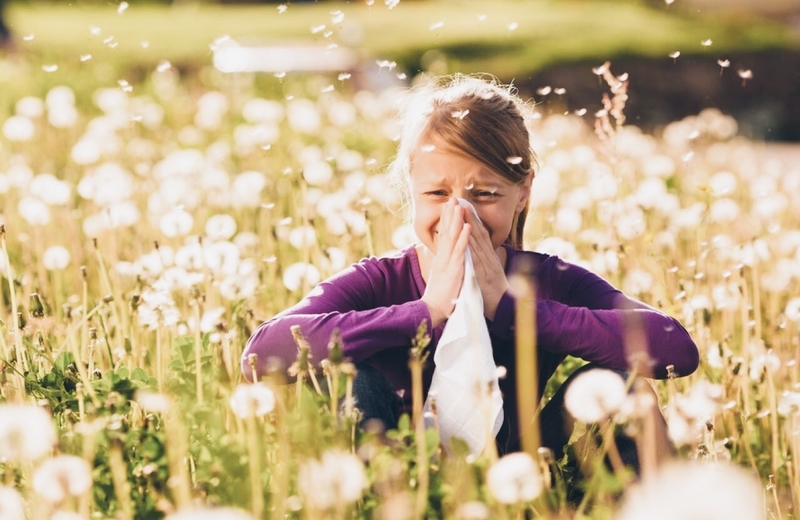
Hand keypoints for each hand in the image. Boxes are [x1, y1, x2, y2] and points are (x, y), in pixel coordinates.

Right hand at [421, 198, 471, 326]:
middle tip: (452, 199)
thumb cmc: (439, 296)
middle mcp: (442, 257)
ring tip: (459, 206)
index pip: (443, 235)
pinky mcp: (454, 269)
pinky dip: (464, 238)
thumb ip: (443, 265)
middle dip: (449, 215)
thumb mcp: (441, 276)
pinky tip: (467, 226)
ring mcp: (447, 262)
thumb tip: (443, 258)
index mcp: (441, 258)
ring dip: (456, 220)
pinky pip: (460, 251)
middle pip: (446, 232)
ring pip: (452, 237)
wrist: (433, 309)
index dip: (446, 220)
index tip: (448, 207)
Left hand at [464, 207, 508, 320]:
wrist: (504, 309)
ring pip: (478, 241)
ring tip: (462, 209)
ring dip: (470, 224)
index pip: (480, 235)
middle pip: (479, 233)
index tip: (463, 206)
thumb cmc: (494, 293)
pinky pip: (476, 257)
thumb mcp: (489, 274)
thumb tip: (479, 253)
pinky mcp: (484, 273)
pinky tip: (467, 233)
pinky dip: (472, 244)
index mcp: (489, 257)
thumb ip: (484, 262)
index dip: (472, 220)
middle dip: (469, 216)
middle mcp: (489, 257)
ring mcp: (487, 264)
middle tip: (460, 200)